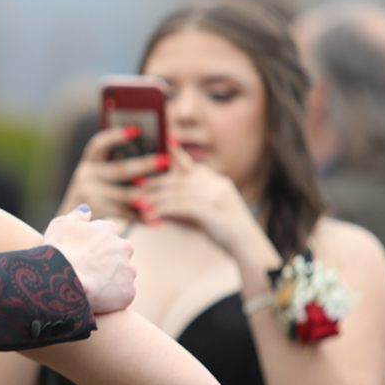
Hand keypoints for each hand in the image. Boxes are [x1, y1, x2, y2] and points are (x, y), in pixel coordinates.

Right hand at [44, 205, 135, 313]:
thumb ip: (77, 215)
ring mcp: (128, 270)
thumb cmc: (58, 251)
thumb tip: (86, 210)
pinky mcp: (128, 292)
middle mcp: (124, 247)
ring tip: (91, 287)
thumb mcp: (61, 224)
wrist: (62, 282)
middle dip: (106, 262)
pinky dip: (112, 297)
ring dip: (111, 279)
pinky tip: (96, 299)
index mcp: (108, 229)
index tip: (82, 254)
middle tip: (87, 272)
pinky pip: (122, 294)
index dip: (93, 245)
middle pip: (118, 254)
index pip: (107, 234)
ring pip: (122, 275)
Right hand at [59, 125, 172, 224]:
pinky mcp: (95, 212)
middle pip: (119, 169)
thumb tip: (149, 155)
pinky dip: (141, 218)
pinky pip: (123, 214)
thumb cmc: (94, 198)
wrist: (72, 228)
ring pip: (123, 194)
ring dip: (145, 195)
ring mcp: (88, 194)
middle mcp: (86, 176)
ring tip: (165, 193)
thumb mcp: (99, 180)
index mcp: (89, 164)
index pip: (99, 144)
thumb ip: (115, 167)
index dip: (116, 136)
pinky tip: (156, 222)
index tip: (137, 130)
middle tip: (166, 160)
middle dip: (145, 164)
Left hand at [134, 141, 270, 264]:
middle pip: (180, 179)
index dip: (178, 153)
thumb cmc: (223, 231)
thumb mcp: (203, 213)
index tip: (167, 139)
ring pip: (178, 192)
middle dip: (157, 182)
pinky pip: (182, 206)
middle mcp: (216, 184)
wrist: (247, 245)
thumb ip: (183, 205)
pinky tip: (150, 216)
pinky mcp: (211, 210)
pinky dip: (164, 210)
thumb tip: (157, 204)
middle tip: (137, 185)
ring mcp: (215, 196)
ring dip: (156, 198)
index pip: (192, 165)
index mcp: (216, 182)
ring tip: (138, 203)